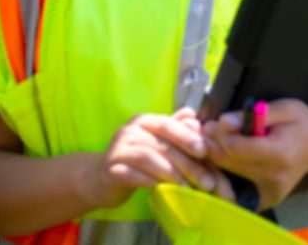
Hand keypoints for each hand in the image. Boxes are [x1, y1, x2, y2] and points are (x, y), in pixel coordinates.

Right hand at [92, 110, 230, 209]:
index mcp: (145, 121)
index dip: (188, 136)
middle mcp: (131, 130)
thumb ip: (175, 130)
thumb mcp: (156, 143)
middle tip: (208, 181)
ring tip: (189, 190)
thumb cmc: (135, 160)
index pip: (169, 124)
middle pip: (163, 143)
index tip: (206, 151)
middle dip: (188, 162)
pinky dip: (152, 182)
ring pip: (149, 157)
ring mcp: (119, 148)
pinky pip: (134, 174)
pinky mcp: (111, 169)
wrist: (99, 178)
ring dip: (172, 174)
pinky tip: (166, 192)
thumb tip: (194, 116)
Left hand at [202, 99, 307, 209]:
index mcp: (279, 154)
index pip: (236, 148)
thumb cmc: (301, 122)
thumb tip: (224, 121)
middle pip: (229, 163)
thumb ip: (253, 114)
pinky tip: (226, 155)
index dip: (219, 134)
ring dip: (217, 157)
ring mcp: (271, 192)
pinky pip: (238, 186)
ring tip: (212, 140)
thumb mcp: (283, 108)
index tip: (212, 122)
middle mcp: (274, 178)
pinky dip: (228, 171)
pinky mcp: (268, 199)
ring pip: (230, 175)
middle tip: (206, 129)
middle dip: (213, 145)